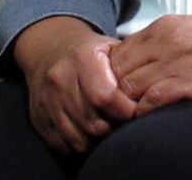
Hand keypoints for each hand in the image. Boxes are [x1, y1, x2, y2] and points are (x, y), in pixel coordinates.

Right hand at [13, 15, 137, 155]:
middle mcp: (60, 80)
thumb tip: (153, 86)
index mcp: (82, 59)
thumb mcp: (111, 47)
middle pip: (92, 120)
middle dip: (114, 127)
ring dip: (98, 139)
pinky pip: (62, 144)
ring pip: (77, 135)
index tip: (137, 111)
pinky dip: (81, 145)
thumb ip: (130, 64)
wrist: (50, 51)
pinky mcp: (38, 119)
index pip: (105, 96)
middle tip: (127, 124)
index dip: (125, 109)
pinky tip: (93, 136)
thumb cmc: (90, 52)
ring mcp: (46, 102)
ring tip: (112, 130)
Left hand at [109, 14, 191, 113]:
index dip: (111, 75)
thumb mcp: (191, 29)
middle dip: (113, 92)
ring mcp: (178, 61)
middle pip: (117, 71)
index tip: (117, 88)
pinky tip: (150, 116)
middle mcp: (167, 40)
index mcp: (165, 25)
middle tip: (120, 107)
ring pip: (128, 88)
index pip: (117, 52)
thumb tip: (134, 63)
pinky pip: (151, 101)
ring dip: (126, 105)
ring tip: (132, 115)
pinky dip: (144, 112)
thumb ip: (161, 43)